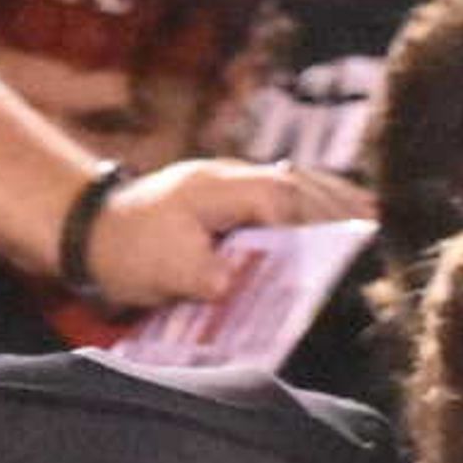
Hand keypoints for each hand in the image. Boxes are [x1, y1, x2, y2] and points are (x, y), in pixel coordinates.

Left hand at [82, 156, 368, 309]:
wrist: (87, 230)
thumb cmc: (125, 249)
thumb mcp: (162, 269)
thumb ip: (204, 275)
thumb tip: (234, 284)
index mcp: (217, 189)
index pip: (279, 199)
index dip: (315, 219)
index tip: (349, 237)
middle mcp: (229, 178)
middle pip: (294, 184)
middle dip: (334, 203)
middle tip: (375, 222)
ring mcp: (228, 183)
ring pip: (290, 182)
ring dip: (327, 196)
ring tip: (368, 213)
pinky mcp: (226, 197)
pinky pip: (278, 192)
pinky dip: (308, 199)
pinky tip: (333, 209)